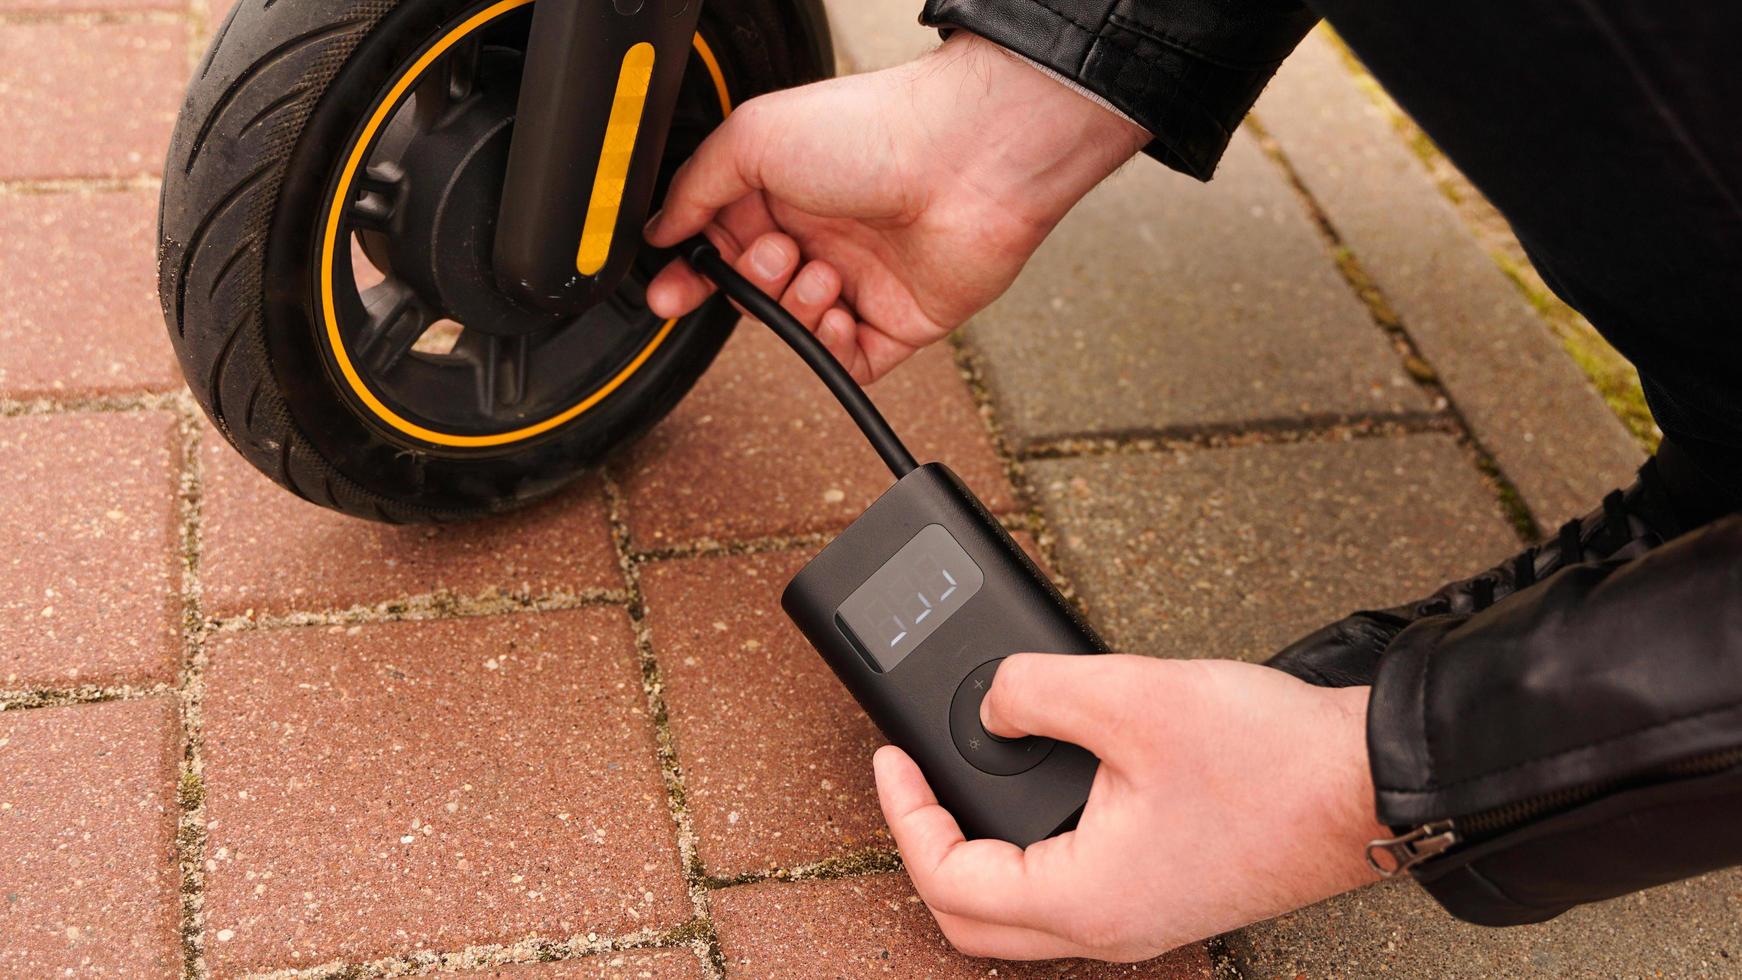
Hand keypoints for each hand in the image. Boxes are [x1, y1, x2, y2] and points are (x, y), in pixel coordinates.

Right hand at [644, 33, 1148, 382]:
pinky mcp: (898, 320)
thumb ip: (694, 186)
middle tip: (771, 256)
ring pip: (795, 327)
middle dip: (750, 283)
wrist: (967, 160)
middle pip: (754, 291)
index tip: (670, 293)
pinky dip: (832, 346)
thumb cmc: (874, 131)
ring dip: (794, 308)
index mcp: (782, 187)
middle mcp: (822, 232)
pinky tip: (841, 310)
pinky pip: (847, 362)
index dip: (691, 272)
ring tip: (818, 273)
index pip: (719, 243)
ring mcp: (860, 279)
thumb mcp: (752, 137)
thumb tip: (659, 228)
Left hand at [874, 654, 1385, 961]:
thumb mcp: (1134, 696)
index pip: (948, 881)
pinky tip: (1042, 782)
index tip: (890, 759)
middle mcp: (1110, 925)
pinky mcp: (1166, 891)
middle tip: (914, 781)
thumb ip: (1036, 692)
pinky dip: (1032, 842)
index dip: (903, 814)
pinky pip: (1069, 883)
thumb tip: (994, 703)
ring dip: (978, 847)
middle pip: (972, 916)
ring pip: (1021, 906)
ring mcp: (1141, 915)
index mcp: (1088, 900)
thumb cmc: (1275, 759)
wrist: (1374, 782)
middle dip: (927, 844)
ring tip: (967, 776)